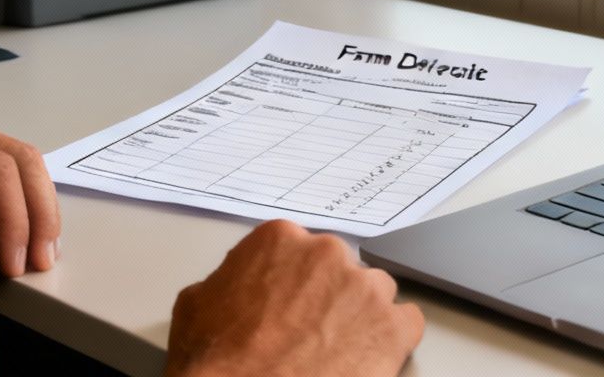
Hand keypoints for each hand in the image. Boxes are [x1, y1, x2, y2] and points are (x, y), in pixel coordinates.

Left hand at [0, 109, 59, 276]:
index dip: (15, 218)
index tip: (15, 261)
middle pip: (22, 161)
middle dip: (38, 213)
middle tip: (42, 258)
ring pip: (23, 169)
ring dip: (36, 212)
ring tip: (40, 255)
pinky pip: (8, 183)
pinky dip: (21, 212)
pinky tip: (24, 243)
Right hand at [165, 221, 424, 376]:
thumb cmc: (218, 363)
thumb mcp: (197, 304)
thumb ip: (229, 278)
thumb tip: (235, 285)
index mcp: (279, 239)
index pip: (297, 250)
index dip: (293, 281)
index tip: (289, 301)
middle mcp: (327, 254)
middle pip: (338, 269)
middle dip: (327, 296)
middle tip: (307, 331)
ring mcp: (364, 289)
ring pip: (374, 293)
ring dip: (360, 315)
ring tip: (337, 349)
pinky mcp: (391, 327)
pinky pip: (406, 322)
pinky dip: (391, 339)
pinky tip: (369, 356)